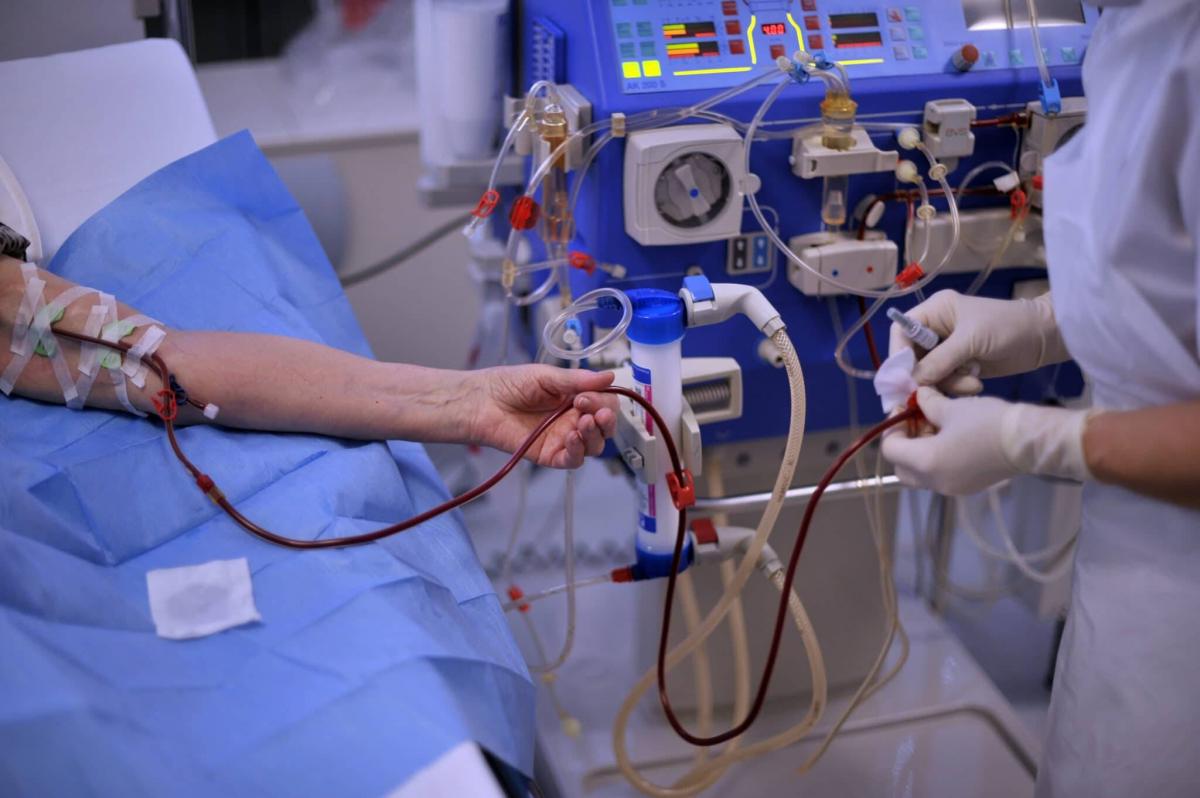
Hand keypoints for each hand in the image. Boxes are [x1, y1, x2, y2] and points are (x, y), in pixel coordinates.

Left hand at [467, 365, 618, 468]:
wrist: (482, 401)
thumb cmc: (508, 385)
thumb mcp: (546, 376)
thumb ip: (577, 380)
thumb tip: (609, 376)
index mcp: (575, 398)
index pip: (604, 403)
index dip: (603, 401)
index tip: (587, 395)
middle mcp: (572, 419)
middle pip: (604, 427)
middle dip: (605, 420)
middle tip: (592, 411)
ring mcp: (562, 438)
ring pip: (593, 446)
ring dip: (594, 435)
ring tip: (583, 423)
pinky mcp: (549, 455)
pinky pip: (573, 460)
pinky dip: (578, 451)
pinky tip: (572, 438)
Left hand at [882, 387, 1092, 494]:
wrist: (1030, 442)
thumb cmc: (988, 422)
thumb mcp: (952, 408)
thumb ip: (927, 404)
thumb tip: (918, 397)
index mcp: (926, 463)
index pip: (890, 449)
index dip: (893, 427)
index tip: (906, 408)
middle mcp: (935, 482)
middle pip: (901, 467)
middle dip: (904, 442)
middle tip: (918, 419)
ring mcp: (952, 488)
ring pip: (921, 473)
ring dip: (920, 450)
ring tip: (937, 424)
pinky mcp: (968, 487)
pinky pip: (940, 475)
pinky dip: (937, 458)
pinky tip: (952, 437)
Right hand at [889, 290, 1068, 394]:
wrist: (1044, 338)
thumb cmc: (1008, 326)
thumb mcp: (971, 340)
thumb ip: (940, 360)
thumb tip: (913, 381)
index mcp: (934, 312)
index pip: (901, 332)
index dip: (898, 355)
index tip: (904, 378)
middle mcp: (936, 330)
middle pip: (912, 358)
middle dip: (925, 375)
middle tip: (932, 392)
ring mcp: (948, 350)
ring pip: (929, 374)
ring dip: (947, 383)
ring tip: (972, 382)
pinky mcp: (959, 366)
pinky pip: (945, 382)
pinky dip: (957, 387)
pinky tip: (976, 382)